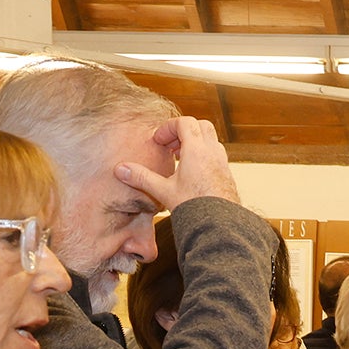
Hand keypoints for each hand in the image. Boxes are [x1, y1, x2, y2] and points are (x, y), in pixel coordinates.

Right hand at [113, 116, 239, 208]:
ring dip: (195, 142)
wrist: (221, 226)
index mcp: (197, 150)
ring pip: (211, 139)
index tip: (158, 141)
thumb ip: (142, 178)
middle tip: (170, 146)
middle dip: (183, 131)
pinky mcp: (227, 174)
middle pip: (201, 126)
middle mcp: (213, 152)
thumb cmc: (195, 208)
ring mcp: (223, 163)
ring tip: (180, 158)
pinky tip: (192, 173)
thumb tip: (120, 169)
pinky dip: (204, 155)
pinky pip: (216, 154)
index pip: (184, 122)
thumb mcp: (164, 191)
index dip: (168, 127)